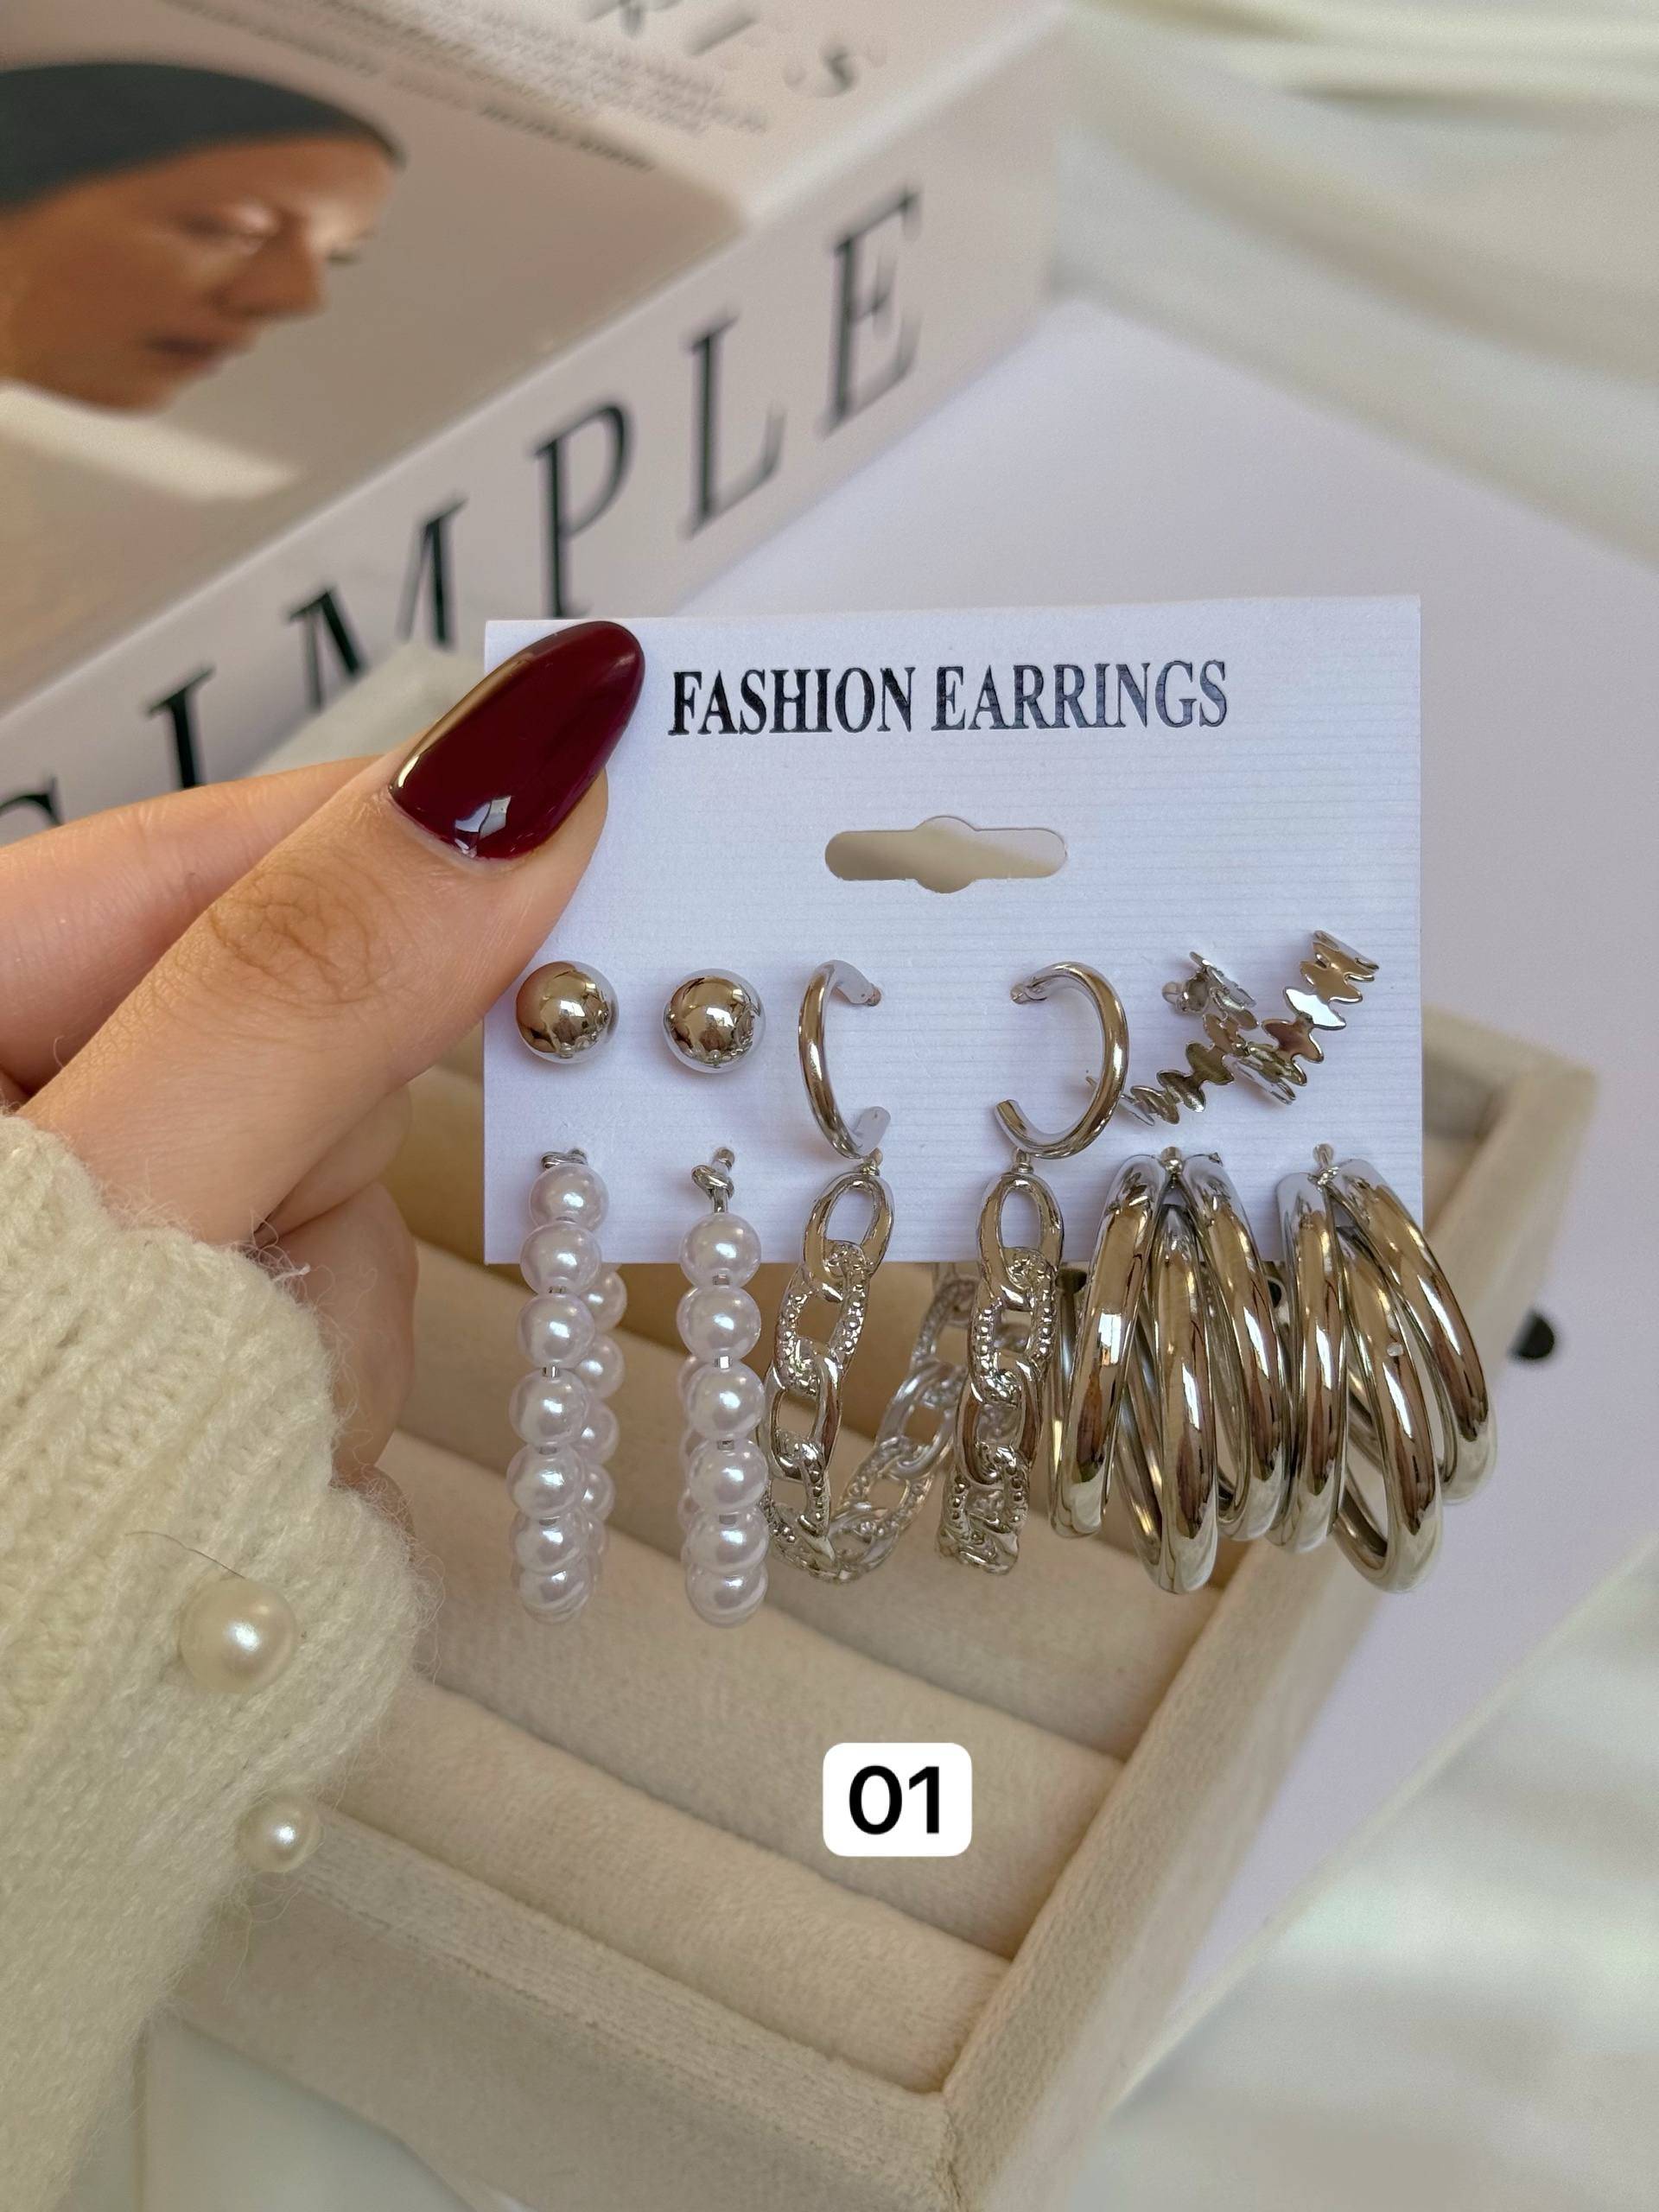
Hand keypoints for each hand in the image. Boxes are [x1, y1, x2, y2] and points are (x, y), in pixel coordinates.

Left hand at [1, 622, 642, 1510]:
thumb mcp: (106, 1219)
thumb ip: (303, 989)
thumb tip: (528, 766)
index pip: (238, 843)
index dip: (428, 836)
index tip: (615, 814)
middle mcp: (20, 1092)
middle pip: (292, 1041)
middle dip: (322, 1184)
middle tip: (260, 1301)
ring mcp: (67, 1221)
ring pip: (304, 1203)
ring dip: (305, 1333)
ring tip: (213, 1455)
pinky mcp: (112, 1335)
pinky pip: (276, 1312)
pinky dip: (280, 1400)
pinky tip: (212, 1487)